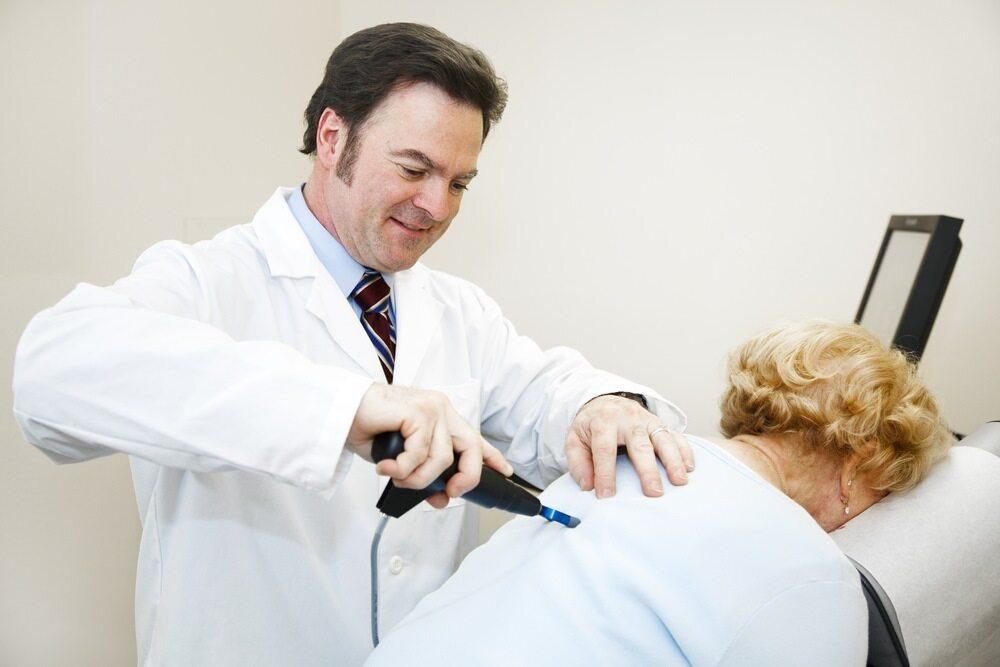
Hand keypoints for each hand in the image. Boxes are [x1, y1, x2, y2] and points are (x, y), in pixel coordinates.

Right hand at [348, 384, 512, 507]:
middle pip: (471, 450)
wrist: (343, 411)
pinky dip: (403, 468)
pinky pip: (420, 453)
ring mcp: (432, 408)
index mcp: (441, 418)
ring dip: (418, 478)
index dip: (492, 457)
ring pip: (442, 459)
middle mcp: (442, 410)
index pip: (474, 439)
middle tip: (448, 494)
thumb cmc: (370, 429)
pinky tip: (387, 467)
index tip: (506, 471)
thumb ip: (424, 474)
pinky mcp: (418, 411)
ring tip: (397, 477)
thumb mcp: (404, 457)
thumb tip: (440, 500)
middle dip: (465, 478)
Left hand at [565, 395, 693, 497]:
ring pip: (663, 438)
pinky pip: (676, 435)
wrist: (605, 401)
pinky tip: (690, 467)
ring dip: (673, 460)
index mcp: (603, 421)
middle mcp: (628, 419)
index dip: (605, 473)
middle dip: (647, 470)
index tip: (606, 496)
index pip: (604, 449)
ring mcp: (647, 420)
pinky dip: (685, 450)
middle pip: (639, 444)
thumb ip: (578, 462)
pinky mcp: (660, 423)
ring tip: (680, 481)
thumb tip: (587, 485)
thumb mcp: (575, 439)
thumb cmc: (591, 426)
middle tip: (654, 493)